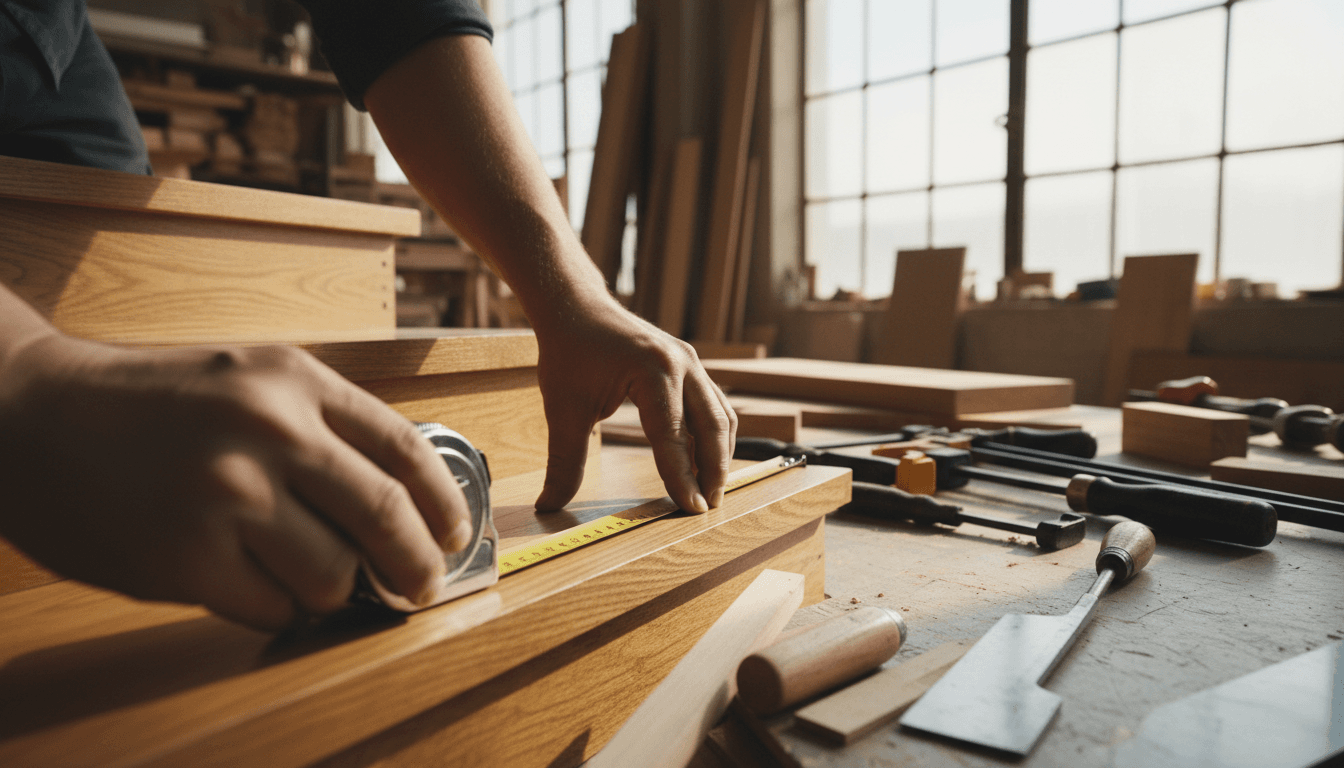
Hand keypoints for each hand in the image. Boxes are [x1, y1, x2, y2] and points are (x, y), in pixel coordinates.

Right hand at [0, 335, 471, 630]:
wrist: (31, 414)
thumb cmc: (151, 401)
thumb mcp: (250, 378)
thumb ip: (323, 427)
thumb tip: (404, 501)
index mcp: (292, 380)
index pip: (404, 448)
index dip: (443, 503)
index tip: (455, 535)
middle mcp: (268, 431)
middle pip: (386, 518)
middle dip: (416, 565)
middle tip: (419, 585)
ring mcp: (226, 497)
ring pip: (332, 575)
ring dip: (329, 587)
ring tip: (298, 569)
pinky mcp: (184, 559)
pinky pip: (272, 607)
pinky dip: (275, 606)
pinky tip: (247, 580)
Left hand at [533, 295, 737, 513]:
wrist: (576, 307)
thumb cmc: (569, 352)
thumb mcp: (563, 409)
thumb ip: (565, 461)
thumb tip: (549, 505)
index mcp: (653, 371)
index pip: (673, 436)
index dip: (682, 477)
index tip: (691, 510)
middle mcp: (682, 363)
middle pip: (713, 426)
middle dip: (713, 471)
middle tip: (708, 508)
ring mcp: (691, 362)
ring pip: (721, 416)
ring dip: (720, 454)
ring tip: (710, 490)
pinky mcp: (690, 365)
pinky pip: (714, 405)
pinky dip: (714, 435)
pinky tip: (705, 461)